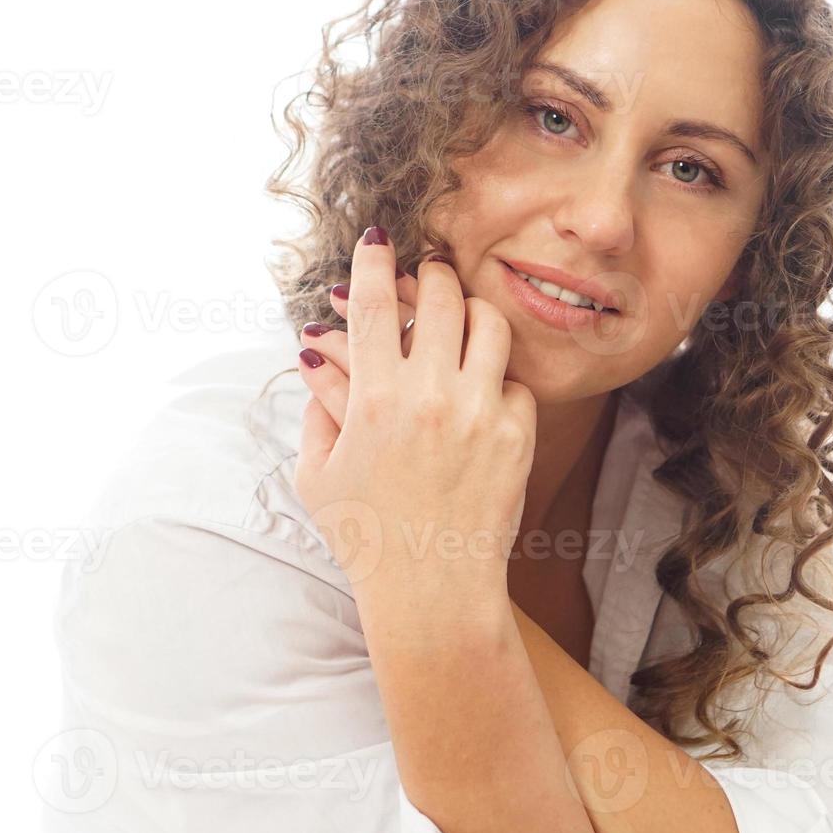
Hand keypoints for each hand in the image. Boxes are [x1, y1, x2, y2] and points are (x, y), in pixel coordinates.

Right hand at [292, 228, 535, 606]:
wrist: (433, 592)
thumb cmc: (367, 538)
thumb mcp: (320, 473)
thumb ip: (320, 404)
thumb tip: (317, 348)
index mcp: (373, 400)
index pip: (371, 304)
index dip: (371, 261)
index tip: (375, 239)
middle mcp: (429, 395)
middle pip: (438, 296)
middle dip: (429, 277)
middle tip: (426, 279)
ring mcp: (479, 412)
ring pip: (487, 323)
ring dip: (470, 313)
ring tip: (459, 322)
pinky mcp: (516, 435)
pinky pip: (513, 379)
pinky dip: (495, 378)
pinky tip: (479, 392)